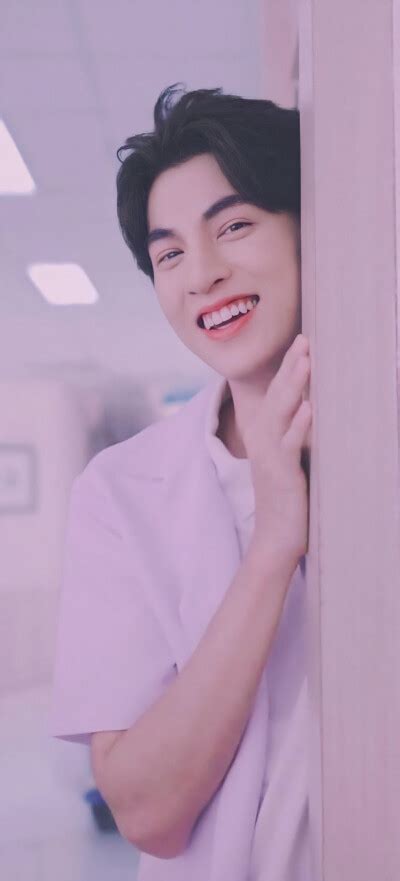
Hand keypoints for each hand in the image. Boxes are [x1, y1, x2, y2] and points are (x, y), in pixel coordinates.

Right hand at [243, 333, 311, 569]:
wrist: (277, 537)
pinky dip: (299, 425)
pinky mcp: (281, 473)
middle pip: (278, 394)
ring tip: (306, 361)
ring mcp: (270, 454)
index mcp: (266, 432)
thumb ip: (298, 432)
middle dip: (292, 366)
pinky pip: (289, 445)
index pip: (278, 392)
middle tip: (305, 339)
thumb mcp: (291, 458)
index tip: (303, 341)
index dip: (289, 366)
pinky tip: (309, 408)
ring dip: (294, 385)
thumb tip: (316, 406)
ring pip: (281, 412)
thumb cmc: (289, 497)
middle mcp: (263, 438)